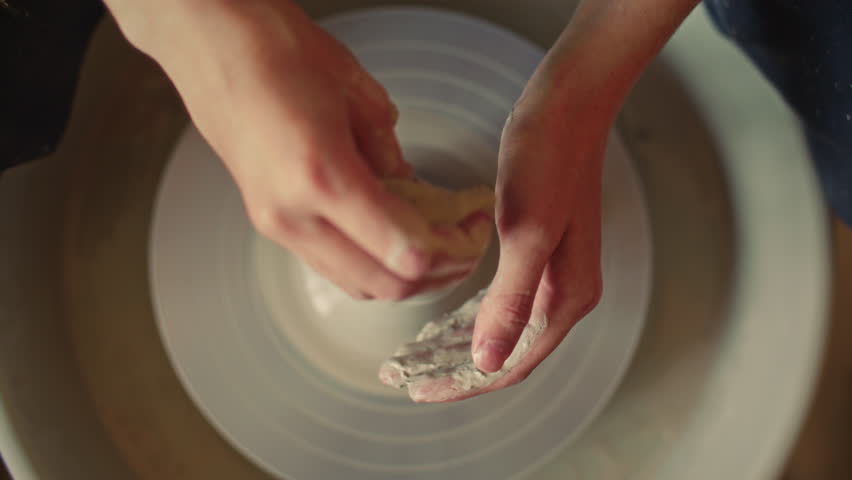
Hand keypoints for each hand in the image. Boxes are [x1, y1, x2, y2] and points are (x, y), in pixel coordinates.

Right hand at [106, 0, 489, 298]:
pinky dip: (372, 262)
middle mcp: (294, 215)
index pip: (405, 253)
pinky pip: (333, 265)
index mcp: (322, 177)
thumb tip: (416, 196)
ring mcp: (276, 225)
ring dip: (405, 275)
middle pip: (386, 285)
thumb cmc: (279, 51)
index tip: (475, 225)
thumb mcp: (359, 96)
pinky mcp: (269, 223)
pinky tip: (392, 233)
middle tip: (466, 240)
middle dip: (438, 271)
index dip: (454, 249)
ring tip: (436, 242)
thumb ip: (392, 157)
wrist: (211, 45)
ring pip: (358, 284)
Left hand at [380, 81, 607, 401]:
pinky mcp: (536, 250)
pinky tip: (441, 321)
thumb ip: (510, 302)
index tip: (420, 390)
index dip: (465, 384)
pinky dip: (469, 316)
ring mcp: (552, 272)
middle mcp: (564, 292)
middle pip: (506, 352)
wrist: (569, 105)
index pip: (512, 363)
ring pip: (500, 328)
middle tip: (405, 377)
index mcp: (567, 297)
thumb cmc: (548, 160)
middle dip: (455, 370)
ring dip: (458, 346)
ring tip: (415, 356)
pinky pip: (500, 300)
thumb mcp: (526, 232)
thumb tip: (488, 361)